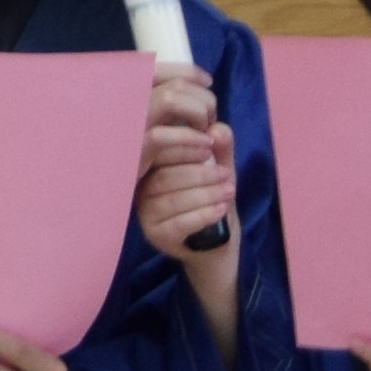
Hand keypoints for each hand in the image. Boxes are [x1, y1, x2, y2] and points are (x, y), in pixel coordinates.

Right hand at [132, 69, 237, 258]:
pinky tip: (221, 210)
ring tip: (229, 192)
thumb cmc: (212, 199)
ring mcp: (145, 215)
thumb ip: (220, 149)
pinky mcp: (156, 236)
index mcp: (151, 168)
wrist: (216, 241)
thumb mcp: (219, 169)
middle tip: (227, 174)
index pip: (158, 154)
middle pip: (165, 178)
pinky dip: (203, 215)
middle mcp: (141, 191)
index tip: (211, 148)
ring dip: (205, 195)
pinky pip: (179, 223)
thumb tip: (218, 128)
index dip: (185, 148)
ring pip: (172, 200)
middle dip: (200, 174)